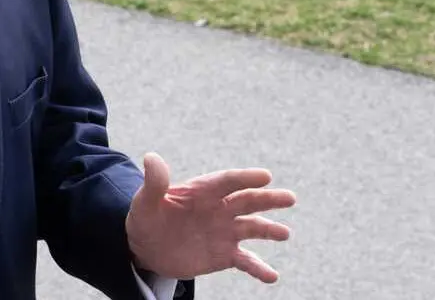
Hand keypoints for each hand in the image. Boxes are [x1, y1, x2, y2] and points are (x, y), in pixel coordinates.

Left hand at [125, 153, 296, 282]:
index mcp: (202, 191)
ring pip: (253, 228)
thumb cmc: (146, 218)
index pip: (226, 181)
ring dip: (269, 230)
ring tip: (284, 233)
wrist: (147, 248)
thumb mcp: (144, 201)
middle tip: (290, 198)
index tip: (265, 176)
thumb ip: (154, 182)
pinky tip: (272, 276)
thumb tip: (151, 158)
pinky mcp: (225, 255)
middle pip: (247, 201)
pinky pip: (246, 261)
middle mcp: (219, 209)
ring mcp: (224, 231)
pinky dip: (259, 268)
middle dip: (268, 199)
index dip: (245, 178)